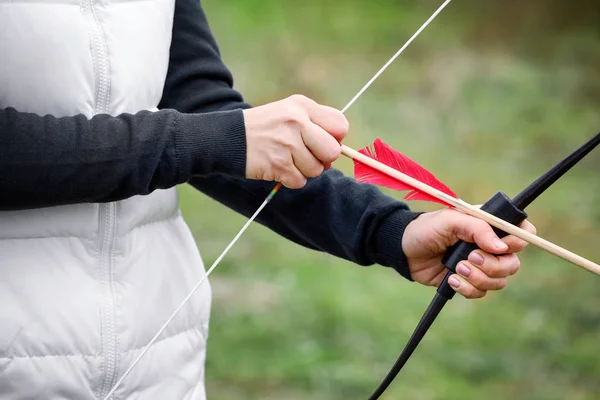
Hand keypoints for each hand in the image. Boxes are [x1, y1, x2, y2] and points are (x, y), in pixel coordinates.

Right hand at [243, 95, 347, 188]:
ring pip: (316, 170)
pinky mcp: (278, 165)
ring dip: (304, 170)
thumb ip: (316, 123)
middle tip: (307, 156)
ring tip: (287, 159)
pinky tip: (278, 167)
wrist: (228, 138)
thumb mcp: (289, 112)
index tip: (322, 142)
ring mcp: (287, 144)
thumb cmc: (264, 128)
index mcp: (302, 106)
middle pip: (332, 151)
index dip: (335, 139)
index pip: (340, 125)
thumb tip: (339, 149)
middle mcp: (296, 122)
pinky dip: (291, 179)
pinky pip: (300, 181)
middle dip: (323, 159)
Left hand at [401, 209, 536, 298]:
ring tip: (456, 268)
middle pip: (512, 263)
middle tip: (470, 258)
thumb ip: (476, 228)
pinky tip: (451, 279)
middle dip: (493, 265)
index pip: (521, 232)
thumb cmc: (427, 228)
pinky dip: (468, 289)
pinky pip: (481, 292)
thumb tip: (500, 247)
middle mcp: (489, 246)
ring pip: (499, 281)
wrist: (404, 250)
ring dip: (478, 278)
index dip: (517, 241)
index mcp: (489, 226)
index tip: (502, 245)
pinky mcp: (469, 281)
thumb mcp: (449, 220)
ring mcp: (480, 265)